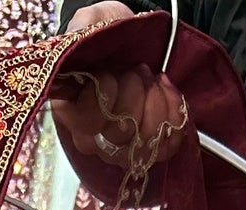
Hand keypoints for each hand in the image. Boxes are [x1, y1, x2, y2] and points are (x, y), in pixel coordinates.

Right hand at [52, 2, 187, 175]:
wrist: (135, 45)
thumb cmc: (110, 37)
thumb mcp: (91, 23)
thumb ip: (81, 31)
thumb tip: (81, 38)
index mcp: (72, 111)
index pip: (86, 122)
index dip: (103, 97)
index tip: (111, 73)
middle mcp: (95, 138)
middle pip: (119, 134)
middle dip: (135, 92)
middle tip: (138, 69)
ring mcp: (122, 148)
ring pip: (145, 141)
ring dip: (157, 100)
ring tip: (153, 79)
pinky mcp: (149, 149)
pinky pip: (167, 146)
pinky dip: (174, 113)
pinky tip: (167, 92)